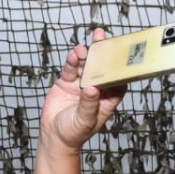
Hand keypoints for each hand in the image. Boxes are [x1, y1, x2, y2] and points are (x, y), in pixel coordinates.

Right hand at [38, 29, 127, 154]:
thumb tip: (92, 89)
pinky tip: (73, 55)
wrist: (54, 136)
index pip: (117, 82)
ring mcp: (80, 85)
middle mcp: (95, 90)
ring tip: (83, 48)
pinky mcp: (67, 83)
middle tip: (101, 37)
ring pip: (85, 65)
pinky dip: (71, 61)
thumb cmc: (74, 133)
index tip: (120, 56)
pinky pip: (70, 69)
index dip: (119, 69)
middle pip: (102, 68)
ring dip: (85, 55)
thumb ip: (89, 104)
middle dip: (102, 53)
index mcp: (105, 100)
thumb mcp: (84, 120)